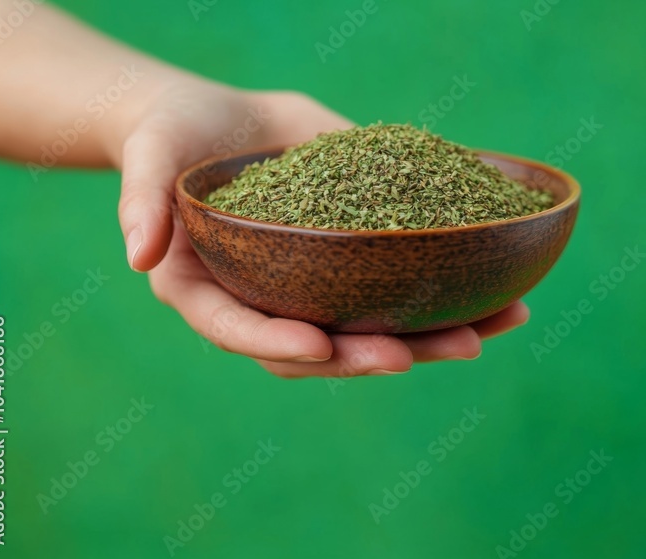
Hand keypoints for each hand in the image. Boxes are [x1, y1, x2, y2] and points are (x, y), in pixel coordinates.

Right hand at [114, 81, 529, 376]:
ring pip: (376, 327)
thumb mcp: (151, 157)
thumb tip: (139, 255)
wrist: (218, 120)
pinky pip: (400, 290)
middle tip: (438, 350)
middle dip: (381, 352)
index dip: (281, 342)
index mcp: (212, 294)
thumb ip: (143, 201)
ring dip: (439, 334)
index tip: (326, 343)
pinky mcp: (354, 264)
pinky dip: (452, 295)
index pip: (242, 331)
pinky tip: (507, 293)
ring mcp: (317, 290)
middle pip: (324, 345)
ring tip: (501, 323)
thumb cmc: (172, 137)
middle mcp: (270, 304)